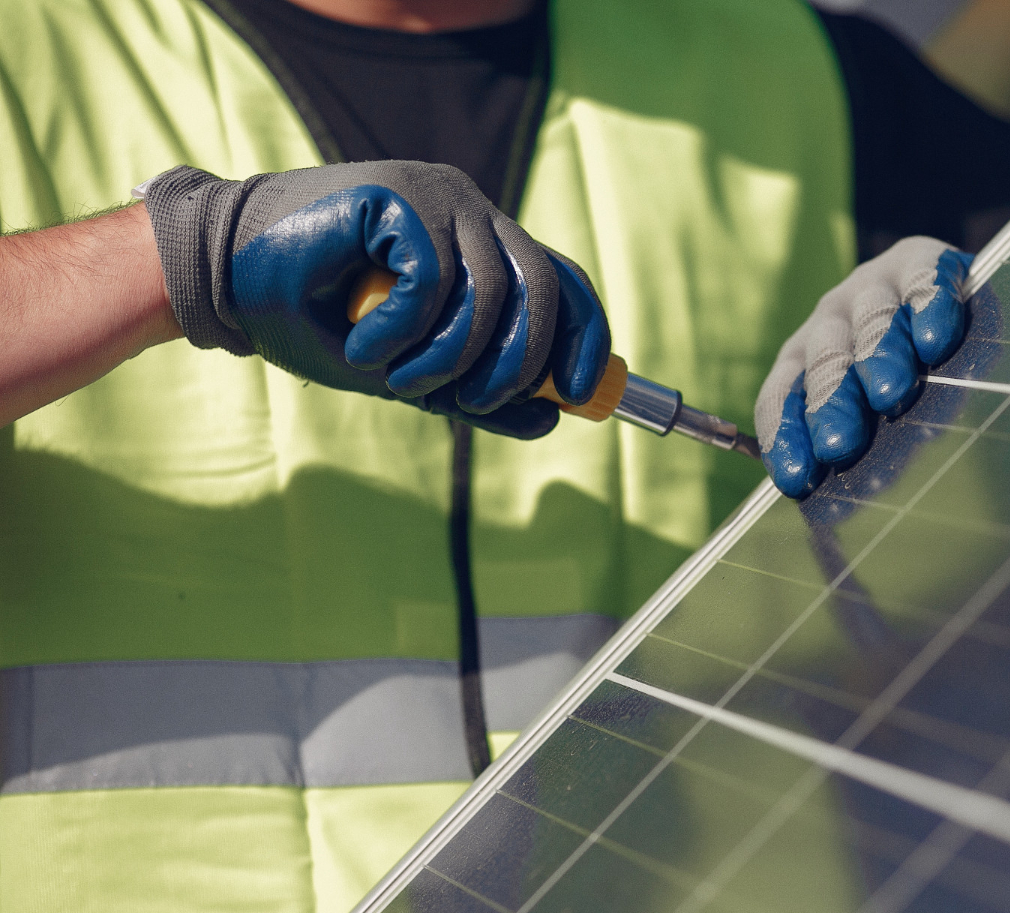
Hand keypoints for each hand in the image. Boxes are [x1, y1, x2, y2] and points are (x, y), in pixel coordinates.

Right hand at [142, 162, 608, 437]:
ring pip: (490, 292)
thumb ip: (476, 392)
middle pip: (542, 288)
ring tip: (397, 380)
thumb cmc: (314, 320)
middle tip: (469, 402)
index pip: (562, 282)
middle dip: (518, 363)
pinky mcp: (399, 194)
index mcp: (482, 242)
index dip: (585, 339)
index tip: (581, 397)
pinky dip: (405, 332)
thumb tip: (552, 419)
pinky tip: (364, 347)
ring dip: (447, 359)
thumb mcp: (409, 369)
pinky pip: (435, 281)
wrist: (222, 279)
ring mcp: (437, 195)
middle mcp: (470, 211)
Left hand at [754, 237, 971, 497]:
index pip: (781, 397)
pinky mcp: (922, 260)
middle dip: (830, 403)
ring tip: (890, 392)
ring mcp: (874, 286)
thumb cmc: (908, 385)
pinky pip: (922, 279)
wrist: (950, 304)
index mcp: (803, 360)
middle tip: (839, 442)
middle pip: (824, 361)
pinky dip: (928, 304)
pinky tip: (935, 336)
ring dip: (877, 355)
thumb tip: (833, 519)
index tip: (798, 478)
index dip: (786, 435)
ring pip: (871, 321)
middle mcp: (830, 320)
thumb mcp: (873, 422)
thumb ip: (855, 455)